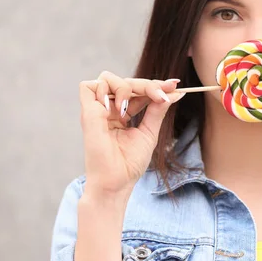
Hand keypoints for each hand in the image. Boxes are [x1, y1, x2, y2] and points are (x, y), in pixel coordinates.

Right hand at [78, 71, 184, 198]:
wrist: (117, 182)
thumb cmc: (130, 163)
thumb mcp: (149, 132)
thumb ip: (158, 110)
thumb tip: (175, 91)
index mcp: (122, 113)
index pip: (138, 89)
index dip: (155, 85)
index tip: (174, 86)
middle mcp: (109, 109)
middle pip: (125, 81)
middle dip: (147, 84)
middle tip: (162, 94)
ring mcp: (97, 110)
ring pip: (107, 78)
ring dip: (125, 87)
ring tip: (130, 109)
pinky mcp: (87, 114)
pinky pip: (88, 86)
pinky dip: (103, 89)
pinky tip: (117, 108)